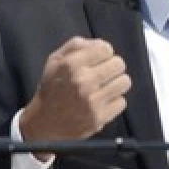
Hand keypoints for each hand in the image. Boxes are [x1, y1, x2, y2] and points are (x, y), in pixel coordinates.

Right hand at [20, 37, 131, 159]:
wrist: (43, 123)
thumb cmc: (51, 88)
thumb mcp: (55, 60)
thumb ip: (76, 45)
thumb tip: (100, 44)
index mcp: (71, 65)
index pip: (106, 49)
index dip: (104, 53)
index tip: (100, 60)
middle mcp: (83, 81)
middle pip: (119, 64)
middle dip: (113, 67)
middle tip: (104, 74)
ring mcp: (92, 101)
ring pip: (124, 82)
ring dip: (117, 83)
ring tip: (106, 87)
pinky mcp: (99, 118)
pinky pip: (122, 102)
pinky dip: (114, 101)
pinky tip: (103, 102)